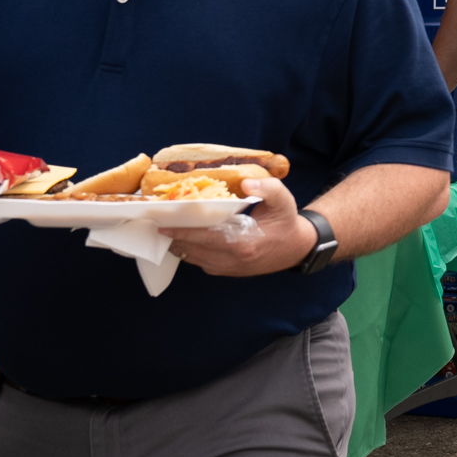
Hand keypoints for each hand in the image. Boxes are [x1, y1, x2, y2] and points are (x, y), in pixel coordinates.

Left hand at [162, 178, 314, 276]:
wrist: (297, 247)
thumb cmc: (287, 222)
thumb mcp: (284, 200)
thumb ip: (268, 188)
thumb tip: (245, 184)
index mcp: (245, 242)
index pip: (205, 238)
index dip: (183, 232)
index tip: (165, 225)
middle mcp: (234, 259)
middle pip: (194, 251)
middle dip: (176, 238)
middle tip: (160, 226)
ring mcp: (231, 269)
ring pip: (195, 260)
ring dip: (181, 247)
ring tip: (169, 233)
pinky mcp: (230, 272)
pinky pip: (203, 264)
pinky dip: (191, 253)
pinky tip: (186, 241)